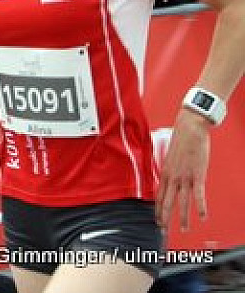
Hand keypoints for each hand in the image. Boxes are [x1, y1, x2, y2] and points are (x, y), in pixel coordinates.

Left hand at [156, 108, 210, 231]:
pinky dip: (201, 207)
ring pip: (182, 202)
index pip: (159, 197)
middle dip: (165, 218)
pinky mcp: (197, 175)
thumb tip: (170, 178)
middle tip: (164, 231)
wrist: (189, 129)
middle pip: (167, 202)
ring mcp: (185, 177)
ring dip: (183, 218)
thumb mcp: (170, 157)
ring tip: (183, 230)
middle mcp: (172, 178)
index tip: (157, 221)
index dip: (158, 210)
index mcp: (165, 173)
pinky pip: (199, 195)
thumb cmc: (181, 141)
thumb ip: (170, 170)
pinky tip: (203, 217)